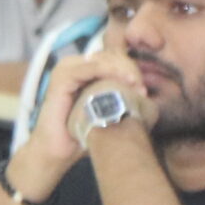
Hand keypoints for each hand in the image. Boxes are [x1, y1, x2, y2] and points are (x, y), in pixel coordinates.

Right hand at [14, 52, 144, 195]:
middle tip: (142, 88)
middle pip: (109, 54)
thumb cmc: (81, 132)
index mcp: (84, 70)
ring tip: (136, 85)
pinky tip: (123, 81)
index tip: (143, 87)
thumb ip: (119, 96)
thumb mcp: (105, 110)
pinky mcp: (61, 78)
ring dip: (123, 69)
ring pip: (102, 58)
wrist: (57, 150)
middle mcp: (74, 65)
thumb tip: (147, 95)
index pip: (113, 56)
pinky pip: (89, 67)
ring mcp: (65, 70)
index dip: (131, 65)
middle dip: (130, 68)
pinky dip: (108, 71)